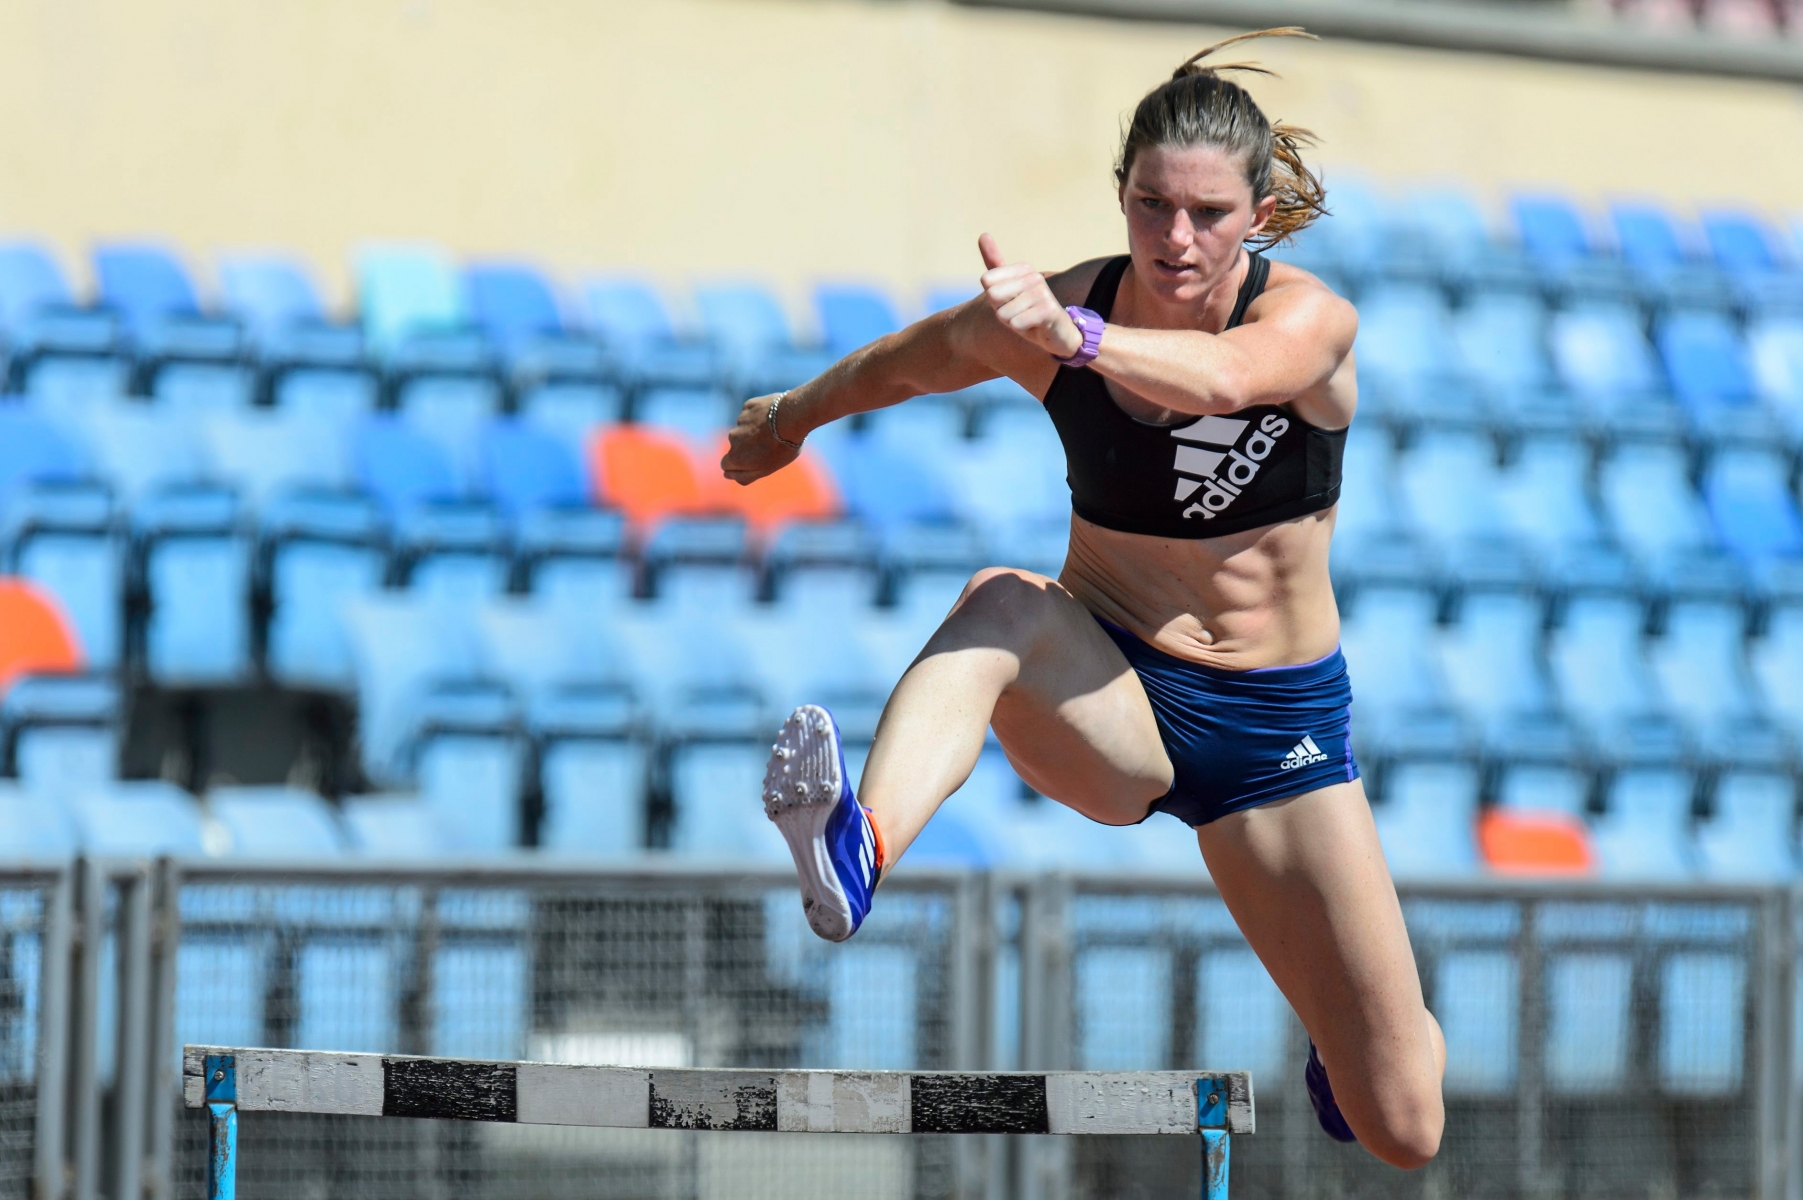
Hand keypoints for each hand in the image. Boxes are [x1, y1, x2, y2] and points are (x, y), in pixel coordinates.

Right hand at [721, 392, 799, 485]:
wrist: (792, 418)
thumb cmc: (782, 448)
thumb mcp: (765, 469)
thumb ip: (744, 475)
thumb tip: (727, 475)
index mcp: (736, 457)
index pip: (726, 464)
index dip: (739, 465)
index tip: (754, 461)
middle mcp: (733, 438)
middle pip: (736, 446)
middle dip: (748, 447)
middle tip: (769, 445)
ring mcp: (740, 421)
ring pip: (744, 428)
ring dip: (755, 431)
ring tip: (774, 431)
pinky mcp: (748, 406)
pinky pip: (751, 414)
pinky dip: (760, 416)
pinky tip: (773, 418)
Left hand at [978, 233, 1082, 358]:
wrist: (1058, 334)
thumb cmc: (1029, 312)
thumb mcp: (1007, 289)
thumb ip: (995, 264)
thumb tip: (983, 235)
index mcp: (1023, 269)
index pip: (987, 281)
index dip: (995, 299)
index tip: (1012, 302)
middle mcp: (1034, 276)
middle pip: (992, 295)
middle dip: (1002, 311)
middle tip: (1020, 313)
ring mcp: (1043, 292)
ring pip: (1003, 313)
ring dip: (1013, 322)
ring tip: (1028, 320)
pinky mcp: (1048, 310)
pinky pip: (1016, 323)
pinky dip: (1021, 330)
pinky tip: (1035, 327)